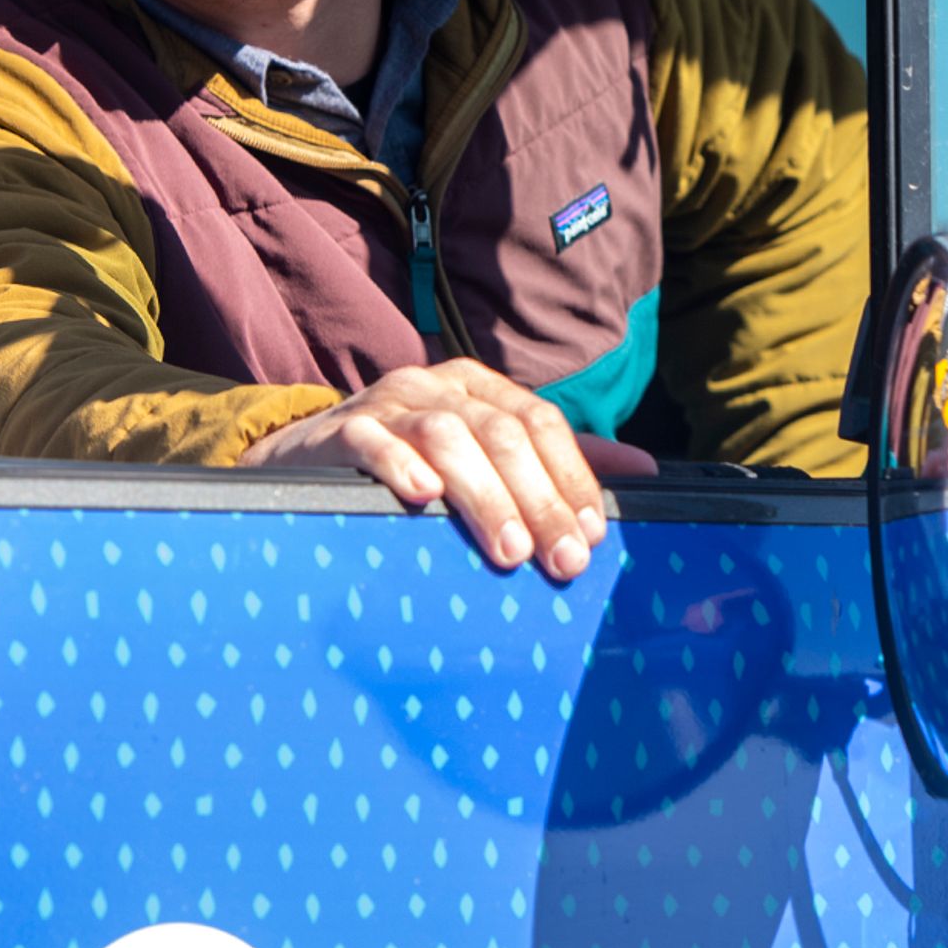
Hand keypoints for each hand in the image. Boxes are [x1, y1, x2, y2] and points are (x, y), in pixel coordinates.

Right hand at [241, 359, 652, 576]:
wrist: (302, 457)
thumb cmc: (408, 460)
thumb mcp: (484, 452)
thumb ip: (557, 460)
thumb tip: (645, 470)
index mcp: (480, 388)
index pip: (541, 422)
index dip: (571, 476)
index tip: (592, 534)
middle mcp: (438, 387)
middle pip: (502, 435)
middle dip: (539, 500)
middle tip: (560, 560)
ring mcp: (387, 404)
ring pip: (448, 437)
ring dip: (484, 495)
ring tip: (508, 550)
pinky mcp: (340, 432)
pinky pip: (373, 442)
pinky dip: (400, 465)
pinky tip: (423, 496)